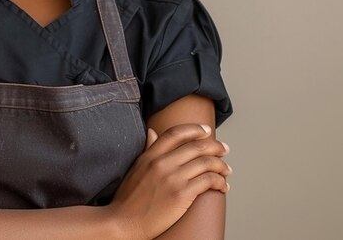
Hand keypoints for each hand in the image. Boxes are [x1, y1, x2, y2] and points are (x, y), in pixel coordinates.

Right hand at [108, 123, 230, 239]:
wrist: (125, 221)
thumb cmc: (129, 198)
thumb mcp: (136, 167)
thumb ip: (148, 148)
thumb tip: (152, 132)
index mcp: (151, 154)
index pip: (175, 133)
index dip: (194, 129)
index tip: (206, 130)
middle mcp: (162, 162)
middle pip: (196, 146)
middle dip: (215, 146)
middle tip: (225, 149)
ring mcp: (172, 178)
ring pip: (206, 163)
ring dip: (221, 165)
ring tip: (227, 170)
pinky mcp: (182, 194)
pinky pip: (208, 181)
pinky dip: (220, 182)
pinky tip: (223, 186)